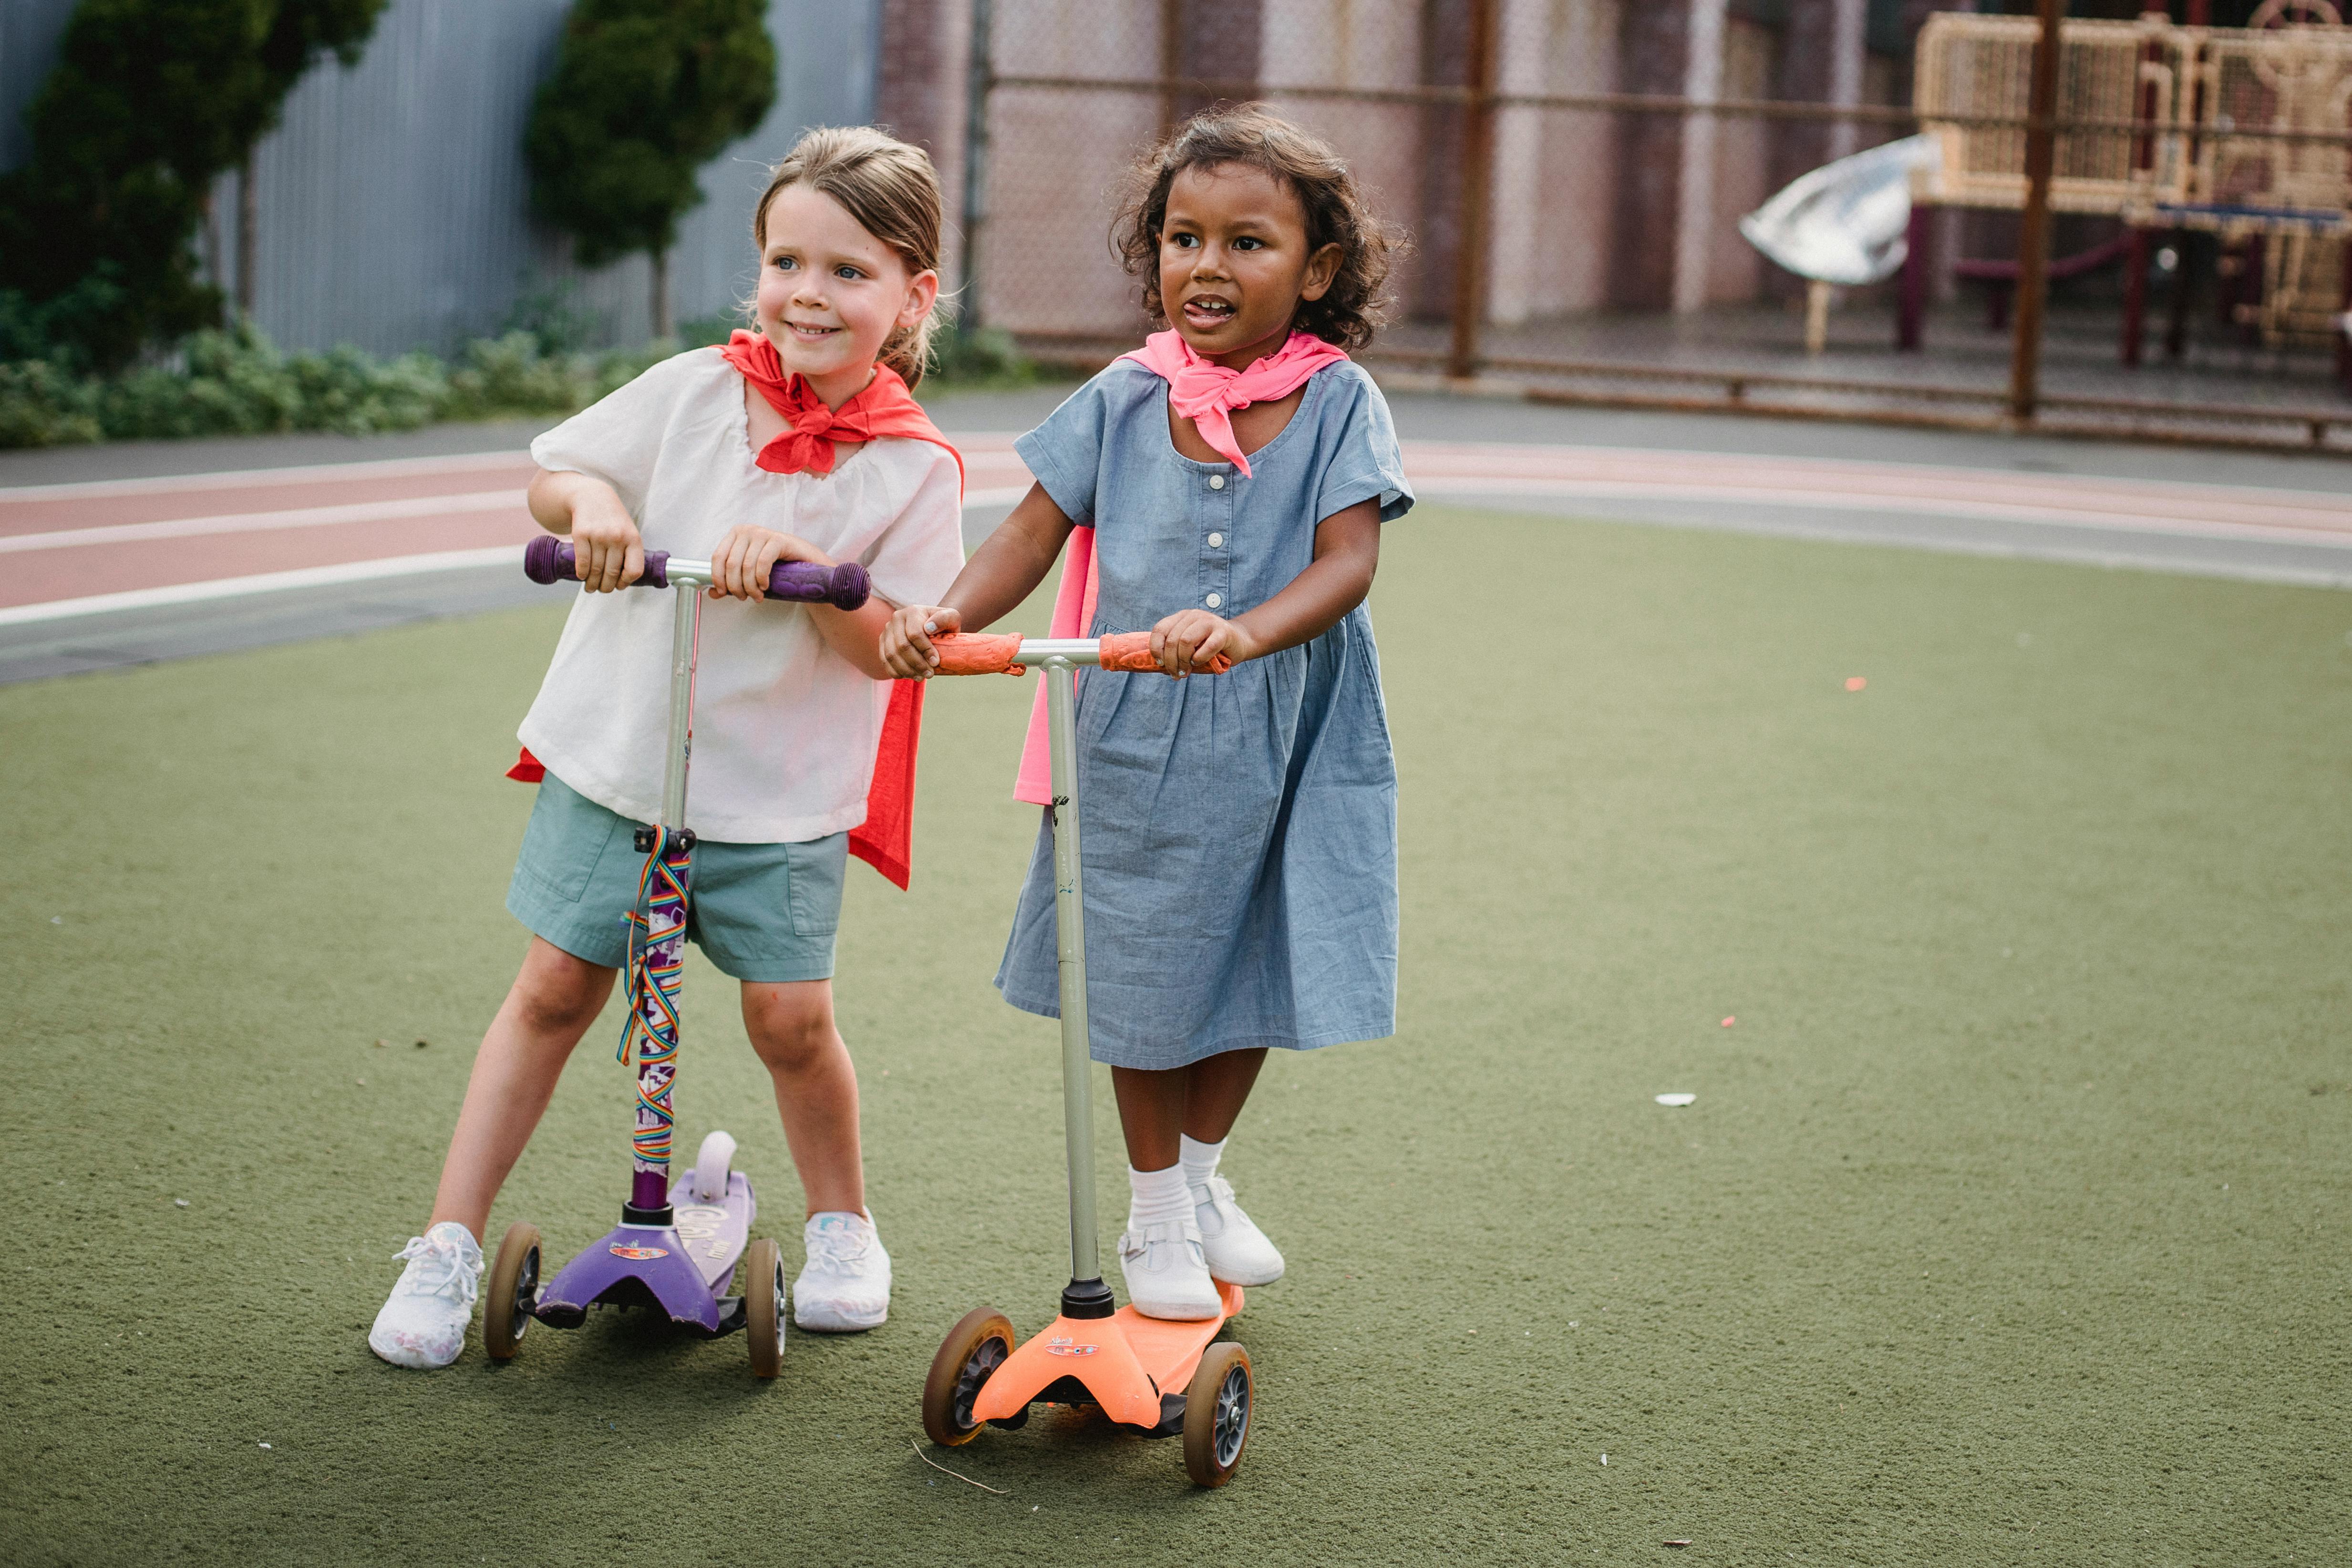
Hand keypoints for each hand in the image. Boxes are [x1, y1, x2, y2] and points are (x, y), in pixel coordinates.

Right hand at [569, 487, 643, 592]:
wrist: (593, 496)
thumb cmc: (612, 519)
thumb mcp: (628, 532)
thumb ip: (629, 553)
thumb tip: (623, 580)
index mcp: (633, 539)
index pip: (634, 570)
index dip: (626, 582)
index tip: (619, 586)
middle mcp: (617, 537)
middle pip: (612, 573)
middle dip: (606, 587)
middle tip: (601, 590)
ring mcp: (599, 535)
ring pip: (596, 570)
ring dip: (592, 584)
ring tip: (590, 587)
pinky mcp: (581, 534)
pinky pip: (582, 561)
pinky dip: (582, 573)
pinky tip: (582, 576)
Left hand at [707, 526, 828, 600]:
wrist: (806, 562)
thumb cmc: (776, 567)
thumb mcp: (749, 575)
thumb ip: (730, 582)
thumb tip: (712, 593)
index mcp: (735, 535)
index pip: (718, 557)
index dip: (718, 578)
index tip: (724, 593)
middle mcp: (746, 531)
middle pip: (731, 564)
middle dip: (736, 586)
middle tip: (745, 598)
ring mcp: (762, 533)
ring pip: (746, 566)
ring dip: (750, 587)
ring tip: (757, 596)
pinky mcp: (778, 539)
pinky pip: (763, 562)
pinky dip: (762, 578)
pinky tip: (765, 586)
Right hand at [880, 604, 959, 677]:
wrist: (932, 626)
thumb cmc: (943, 624)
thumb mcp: (951, 617)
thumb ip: (945, 619)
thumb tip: (929, 628)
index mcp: (913, 611)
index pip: (915, 633)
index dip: (925, 650)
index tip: (935, 662)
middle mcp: (897, 619)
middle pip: (902, 646)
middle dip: (917, 663)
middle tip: (930, 674)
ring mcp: (887, 631)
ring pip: (891, 655)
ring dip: (907, 670)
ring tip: (921, 677)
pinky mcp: (882, 643)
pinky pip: (884, 661)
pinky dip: (896, 672)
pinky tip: (909, 676)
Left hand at [1149, 609, 1257, 675]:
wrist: (1239, 642)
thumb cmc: (1210, 648)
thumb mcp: (1189, 647)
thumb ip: (1174, 652)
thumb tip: (1159, 667)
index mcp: (1182, 617)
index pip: (1160, 629)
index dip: (1156, 648)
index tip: (1160, 663)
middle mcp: (1194, 615)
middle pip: (1172, 640)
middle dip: (1171, 662)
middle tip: (1176, 675)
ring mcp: (1208, 621)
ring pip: (1185, 641)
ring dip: (1183, 662)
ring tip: (1186, 672)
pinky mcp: (1223, 631)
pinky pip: (1206, 647)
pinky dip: (1199, 659)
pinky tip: (1198, 663)